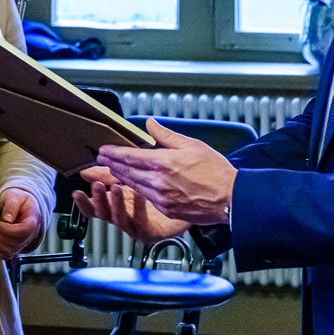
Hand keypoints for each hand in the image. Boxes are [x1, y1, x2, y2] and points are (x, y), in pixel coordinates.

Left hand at [0, 187, 42, 260]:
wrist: (19, 205)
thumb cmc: (17, 199)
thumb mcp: (14, 196)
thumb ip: (11, 206)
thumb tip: (6, 219)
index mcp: (33, 220)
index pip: (23, 231)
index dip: (7, 230)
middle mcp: (30, 235)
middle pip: (14, 243)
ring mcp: (23, 243)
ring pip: (8, 252)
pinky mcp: (14, 248)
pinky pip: (4, 255)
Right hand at [72, 165, 190, 243]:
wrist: (191, 201)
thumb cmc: (163, 188)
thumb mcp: (135, 173)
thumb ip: (115, 168)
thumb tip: (92, 165)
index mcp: (117, 200)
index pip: (95, 201)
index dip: (87, 195)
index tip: (80, 185)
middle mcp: (123, 214)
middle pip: (102, 211)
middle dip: (97, 198)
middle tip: (97, 184)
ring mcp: (135, 224)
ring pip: (118, 219)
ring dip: (115, 204)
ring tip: (116, 187)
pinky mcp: (150, 232)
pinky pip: (140, 224)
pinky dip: (138, 210)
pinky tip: (141, 196)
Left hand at [95, 119, 235, 225]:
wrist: (231, 199)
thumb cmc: (216, 172)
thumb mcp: (192, 145)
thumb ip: (166, 135)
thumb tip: (150, 124)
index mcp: (163, 163)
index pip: (129, 157)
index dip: (112, 153)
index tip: (103, 149)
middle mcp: (158, 182)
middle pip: (126, 172)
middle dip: (111, 164)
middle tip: (101, 158)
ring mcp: (161, 198)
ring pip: (133, 185)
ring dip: (121, 176)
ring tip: (113, 169)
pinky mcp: (166, 209)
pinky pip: (145, 197)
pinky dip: (136, 188)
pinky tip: (133, 183)